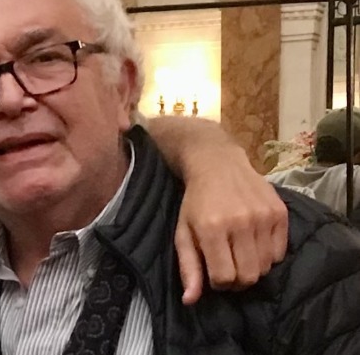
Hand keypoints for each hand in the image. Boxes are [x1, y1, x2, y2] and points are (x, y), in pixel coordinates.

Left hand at [175, 148, 287, 304]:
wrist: (217, 163)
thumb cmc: (196, 202)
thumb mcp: (183, 232)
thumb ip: (188, 267)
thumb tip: (190, 301)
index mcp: (212, 228)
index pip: (225, 278)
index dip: (219, 283)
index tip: (214, 274)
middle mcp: (241, 222)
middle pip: (248, 276)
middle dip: (237, 281)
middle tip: (228, 267)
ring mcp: (263, 217)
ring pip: (266, 267)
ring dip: (253, 268)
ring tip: (240, 253)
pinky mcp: (280, 212)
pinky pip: (280, 253)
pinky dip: (268, 255)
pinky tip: (254, 242)